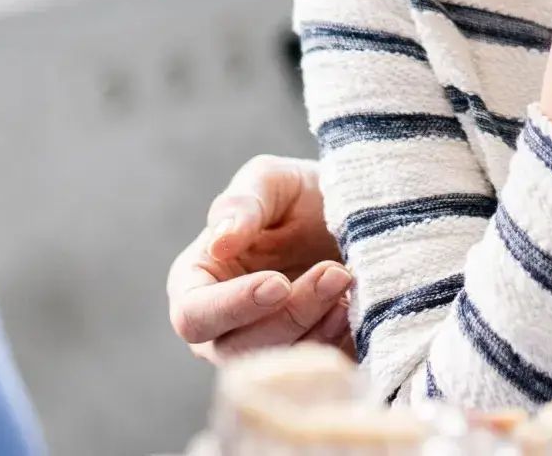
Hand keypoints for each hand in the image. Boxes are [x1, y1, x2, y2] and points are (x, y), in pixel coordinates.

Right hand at [166, 155, 353, 363]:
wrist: (357, 217)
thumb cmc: (299, 196)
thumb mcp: (272, 181)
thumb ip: (241, 204)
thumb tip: (219, 244)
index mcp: (196, 283)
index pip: (194, 316)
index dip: (232, 306)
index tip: (277, 283)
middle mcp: (222, 328)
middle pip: (239, 349)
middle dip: (290, 314)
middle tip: (335, 273)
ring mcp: (263, 349)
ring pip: (279, 363)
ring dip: (318, 327)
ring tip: (348, 280)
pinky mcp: (305, 361)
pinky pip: (315, 371)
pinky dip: (337, 343)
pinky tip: (354, 308)